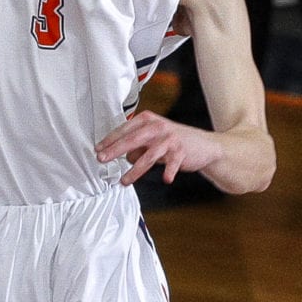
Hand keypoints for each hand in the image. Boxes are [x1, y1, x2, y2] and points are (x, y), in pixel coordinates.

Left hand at [97, 111, 217, 185]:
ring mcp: (170, 139)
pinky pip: (173, 163)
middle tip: (102, 159)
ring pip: (149, 155)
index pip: (125, 129)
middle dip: (115, 150)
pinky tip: (166, 179)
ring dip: (135, 170)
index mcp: (148, 120)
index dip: (110, 139)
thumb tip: (123, 157)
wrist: (204, 145)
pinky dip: (169, 171)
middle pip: (133, 139)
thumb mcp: (153, 139)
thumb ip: (137, 146)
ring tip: (124, 181)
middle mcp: (158, 127)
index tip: (98, 149)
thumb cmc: (173, 141)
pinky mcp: (181, 151)